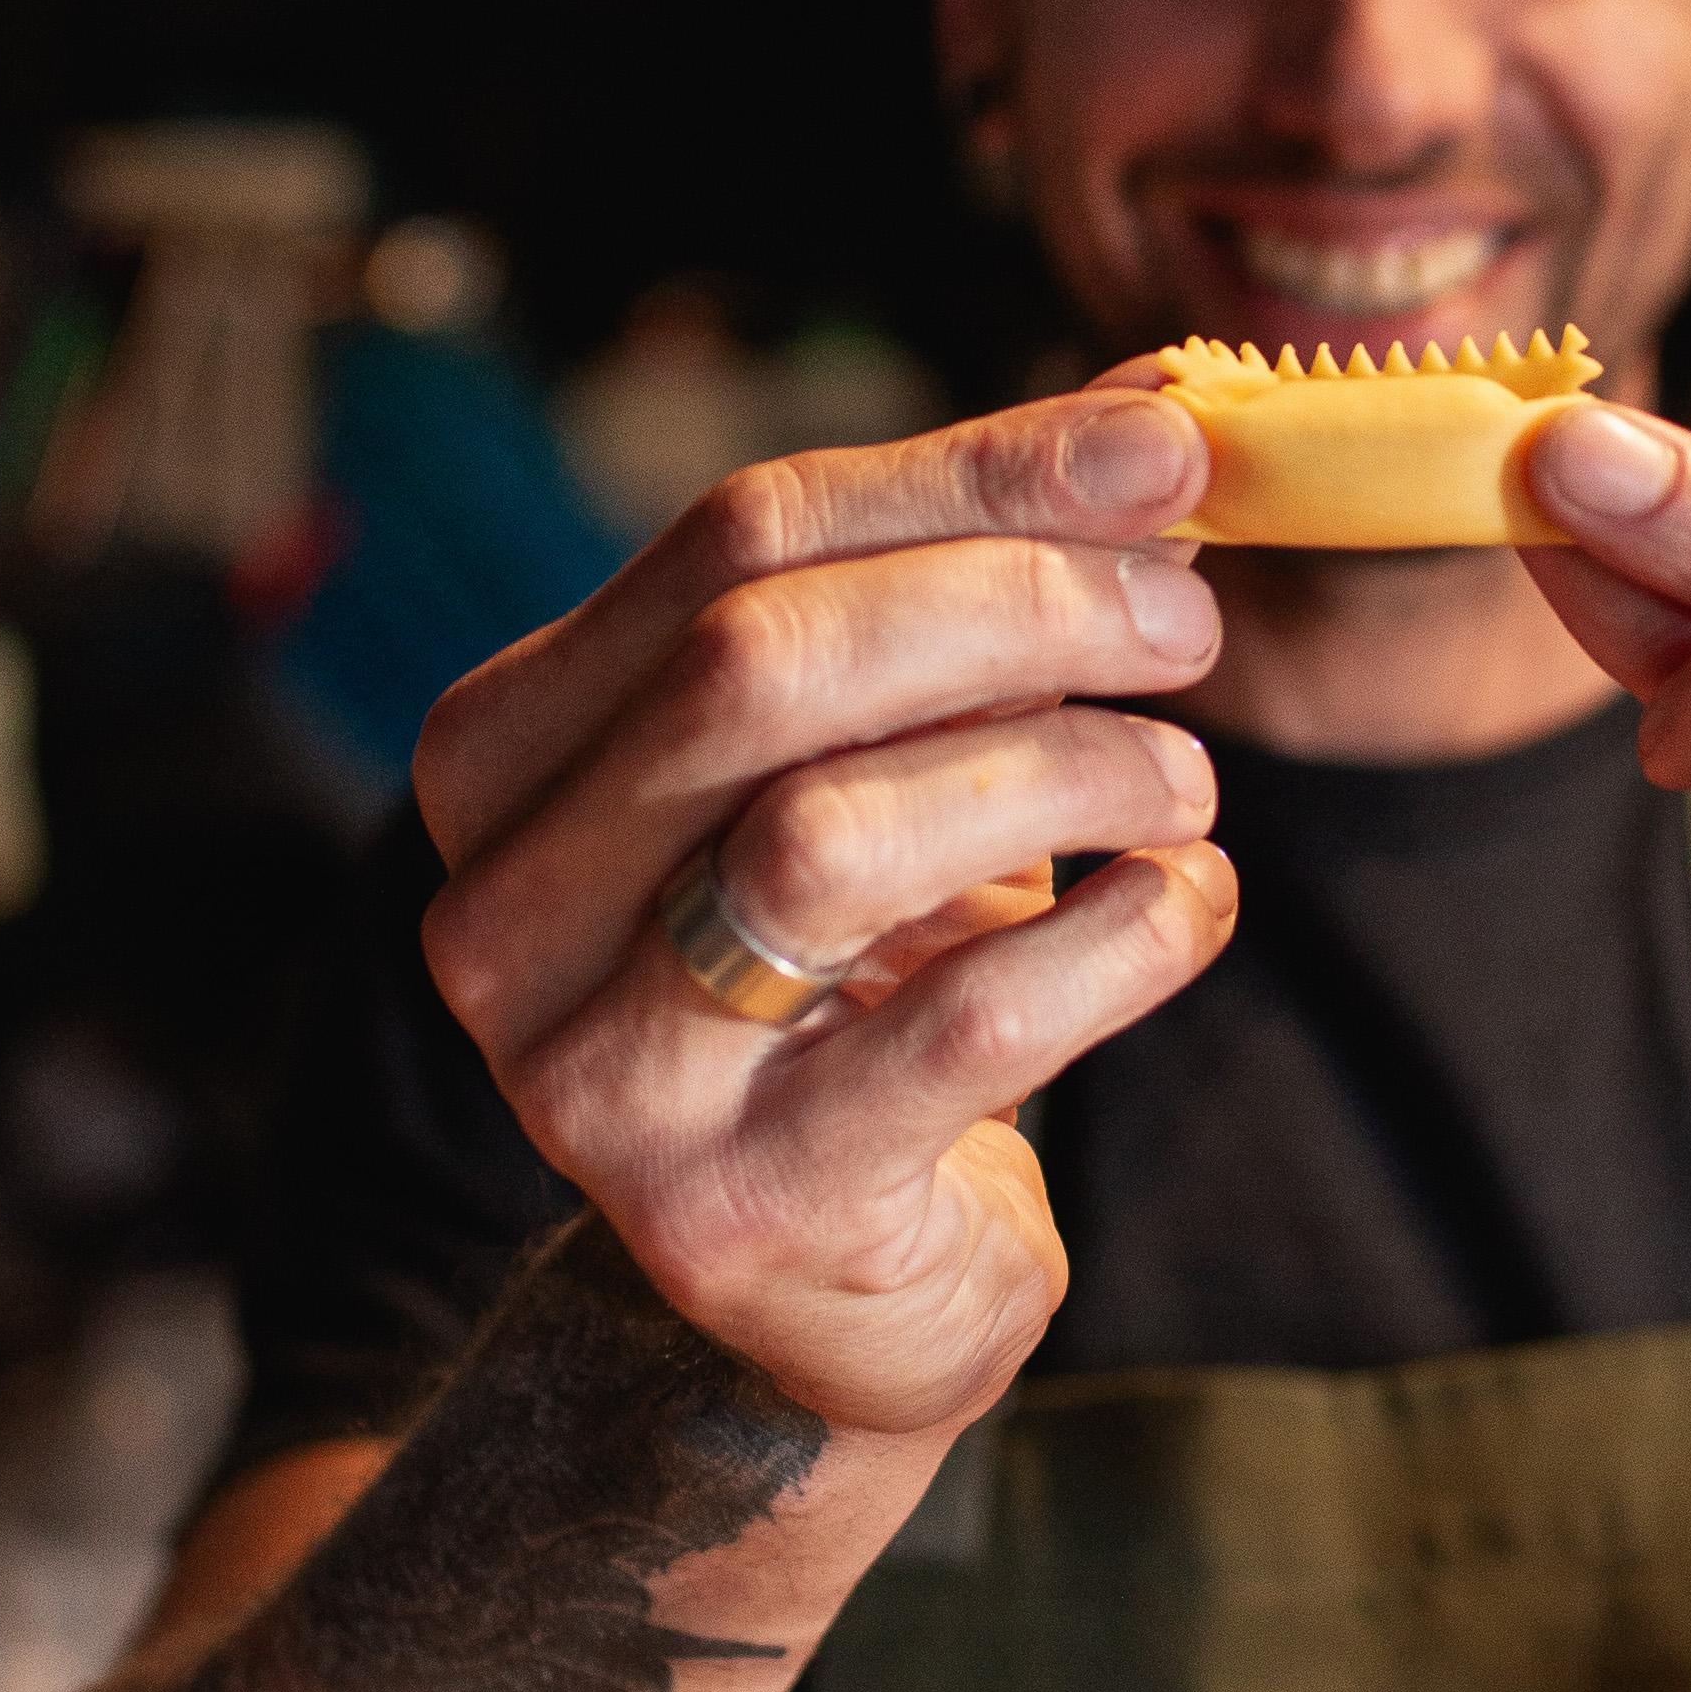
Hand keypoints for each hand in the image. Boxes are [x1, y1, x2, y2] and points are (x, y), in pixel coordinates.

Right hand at [411, 392, 1233, 1443]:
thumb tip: (1168, 405)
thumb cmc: (861, 973)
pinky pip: (962, 1025)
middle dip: (1016, 607)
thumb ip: (979, 574)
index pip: (736, 536)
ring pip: (833, 835)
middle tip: (1189, 621)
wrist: (830, 1286)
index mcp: (508, 749)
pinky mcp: (733, 1208)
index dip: (974, 472)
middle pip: (763, 664)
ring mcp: (594, 1075)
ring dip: (1065, 772)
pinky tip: (1182, 905)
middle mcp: (501, 907)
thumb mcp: (886, 752)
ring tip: (1183, 783)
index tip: (1167, 451)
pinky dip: (1116, 939)